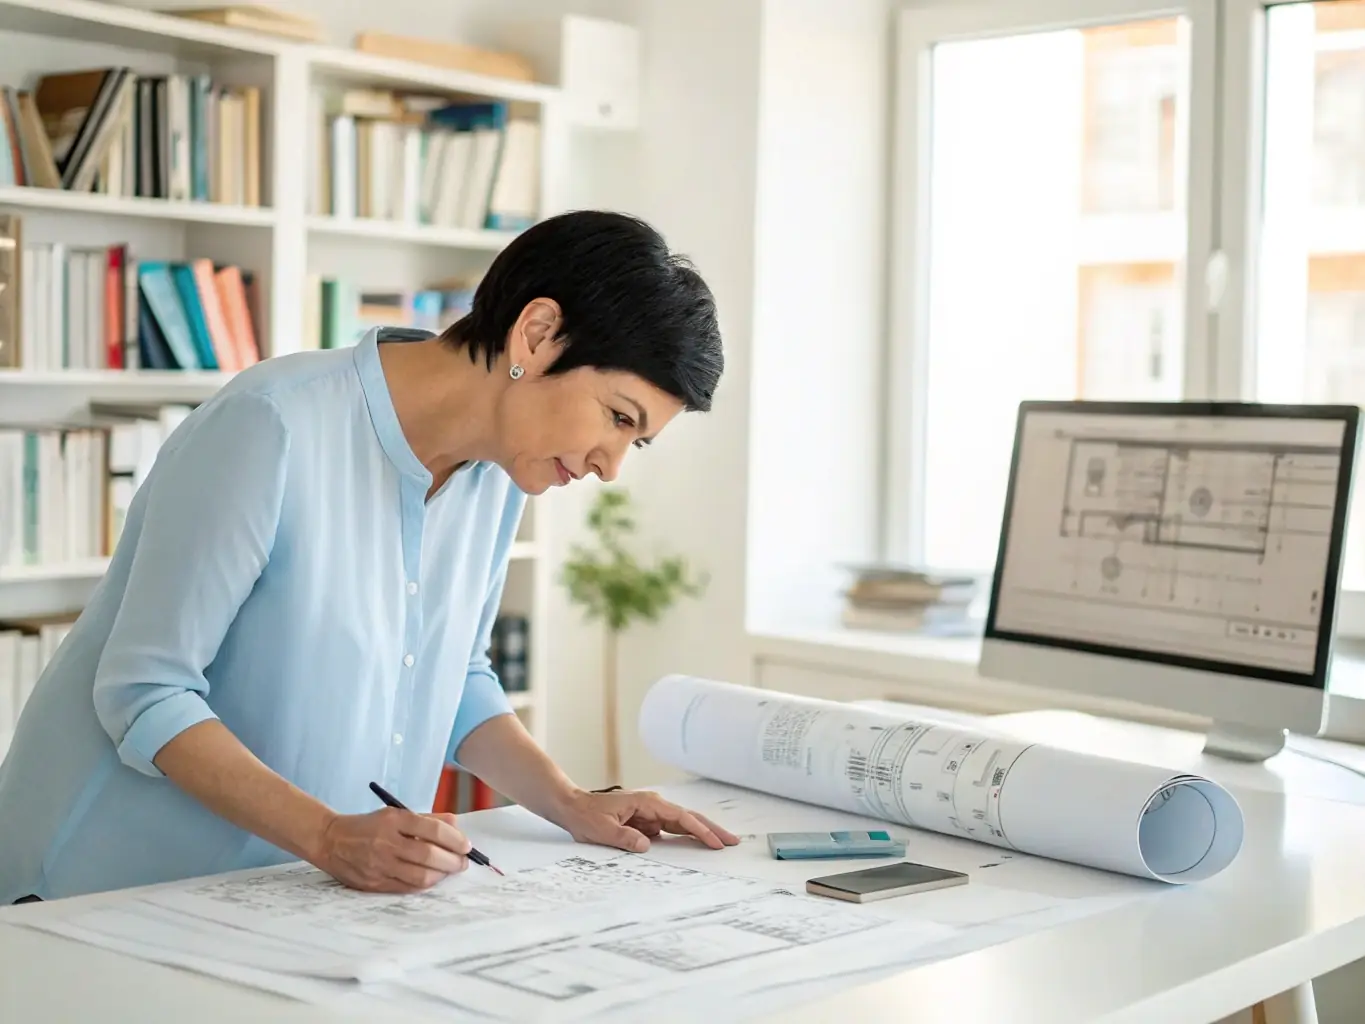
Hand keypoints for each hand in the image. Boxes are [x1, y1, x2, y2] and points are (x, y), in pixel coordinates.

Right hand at [315, 808, 470, 892]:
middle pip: (430, 856)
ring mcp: (380, 865)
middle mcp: (386, 842)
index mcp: (394, 820)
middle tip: (463, 862)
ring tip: (449, 871)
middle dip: (453, 861)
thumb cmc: (369, 826)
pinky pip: (408, 888)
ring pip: (421, 876)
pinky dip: (425, 884)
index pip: (433, 830)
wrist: (331, 841)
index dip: (455, 839)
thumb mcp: (395, 814)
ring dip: (442, 875)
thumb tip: (456, 826)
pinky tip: (431, 878)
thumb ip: (427, 820)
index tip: (466, 845)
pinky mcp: (374, 883)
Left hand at [555, 788, 739, 853]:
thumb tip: (648, 845)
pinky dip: (686, 837)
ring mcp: (650, 814)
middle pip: (688, 817)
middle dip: (711, 829)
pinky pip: (670, 831)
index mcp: (646, 803)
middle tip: (732, 841)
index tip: (715, 842)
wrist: (572, 807)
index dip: (699, 830)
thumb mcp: (602, 830)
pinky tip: (698, 846)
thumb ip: (624, 838)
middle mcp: (653, 806)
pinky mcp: (646, 823)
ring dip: (701, 833)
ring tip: (721, 844)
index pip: (680, 817)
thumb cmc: (585, 815)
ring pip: (682, 824)